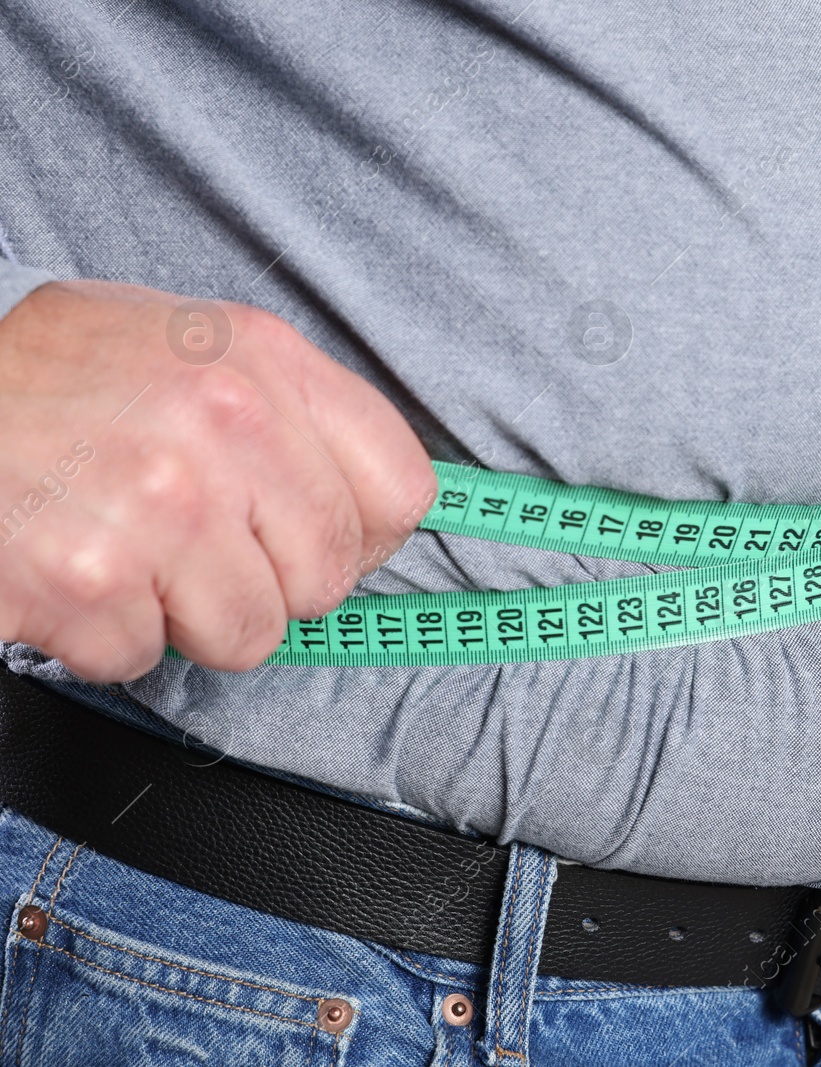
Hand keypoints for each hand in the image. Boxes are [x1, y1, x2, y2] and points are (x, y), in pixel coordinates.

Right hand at [0, 280, 435, 681]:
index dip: (360, 533)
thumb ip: (287, 414)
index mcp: (262, 359)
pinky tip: (65, 569)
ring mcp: (159, 505)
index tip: (313, 537)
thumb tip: (380, 509)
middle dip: (264, 583)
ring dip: (182, 614)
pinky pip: (144, 657)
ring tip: (120, 548)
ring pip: (248, 634)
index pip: (402, 489)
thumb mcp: (181, 348)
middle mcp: (223, 424)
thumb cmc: (44, 380)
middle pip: (326, 578)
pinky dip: (102, 634)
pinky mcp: (87, 580)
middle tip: (189, 542)